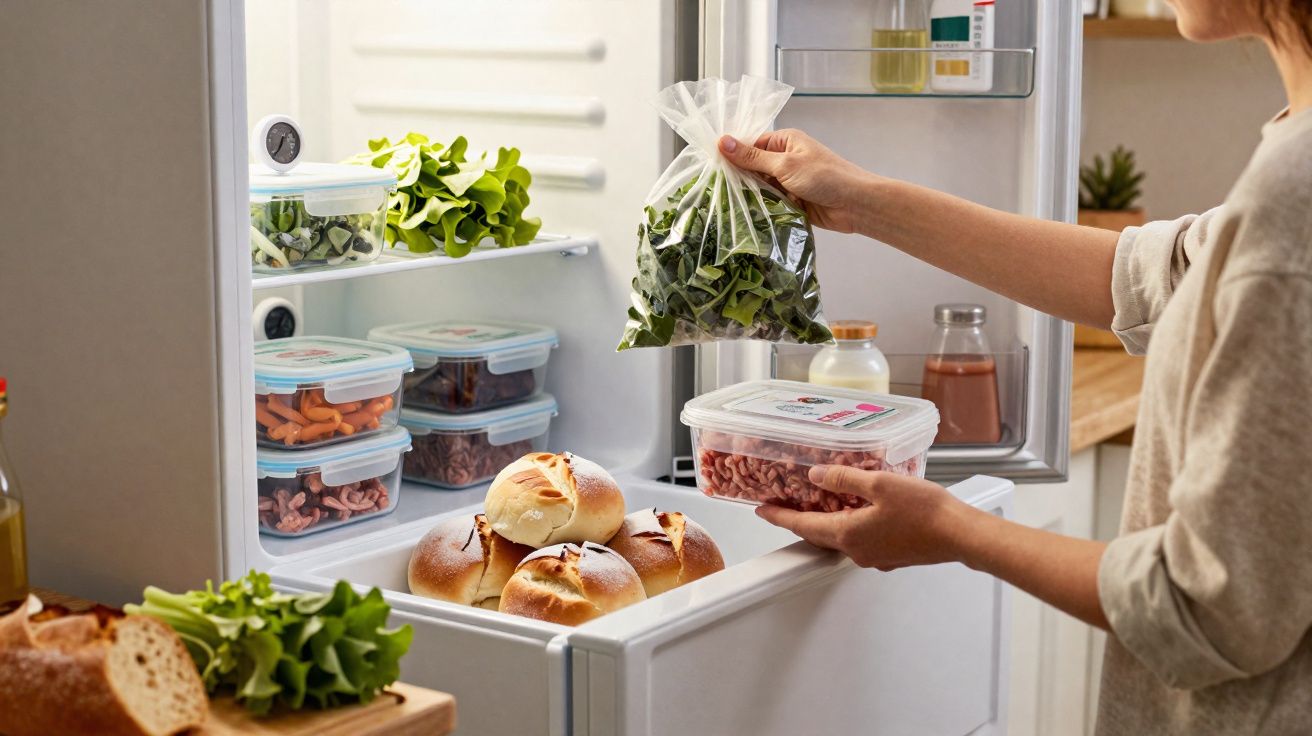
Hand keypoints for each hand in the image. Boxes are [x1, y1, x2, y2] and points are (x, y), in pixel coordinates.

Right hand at [717, 129, 878, 233]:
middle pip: (752, 167)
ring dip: (750, 196)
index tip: (712, 167)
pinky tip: (745, 215)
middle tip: (715, 190)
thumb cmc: (825, 177)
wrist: (855, 205)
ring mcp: (788, 181)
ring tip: (726, 205)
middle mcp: (785, 159)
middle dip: (739, 178)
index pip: (750, 145)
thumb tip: (722, 141)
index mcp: (785, 141)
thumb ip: (753, 157)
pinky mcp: (791, 201)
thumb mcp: (785, 165)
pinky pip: (769, 203)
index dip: (732, 155)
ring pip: (759, 188)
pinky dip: (761, 208)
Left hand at [755, 465, 974, 570]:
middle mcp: (857, 551)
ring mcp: (875, 556)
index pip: (803, 526)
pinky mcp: (891, 555)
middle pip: (818, 535)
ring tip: (815, 504)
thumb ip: (843, 479)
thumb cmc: (925, 510)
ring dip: (825, 522)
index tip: (762, 510)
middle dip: (799, 520)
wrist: (961, 535)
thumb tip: (815, 476)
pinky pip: (860, 540)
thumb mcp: (879, 484)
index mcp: (848, 534)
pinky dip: (849, 526)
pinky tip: (855, 511)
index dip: (779, 516)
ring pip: (840, 538)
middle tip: (783, 506)